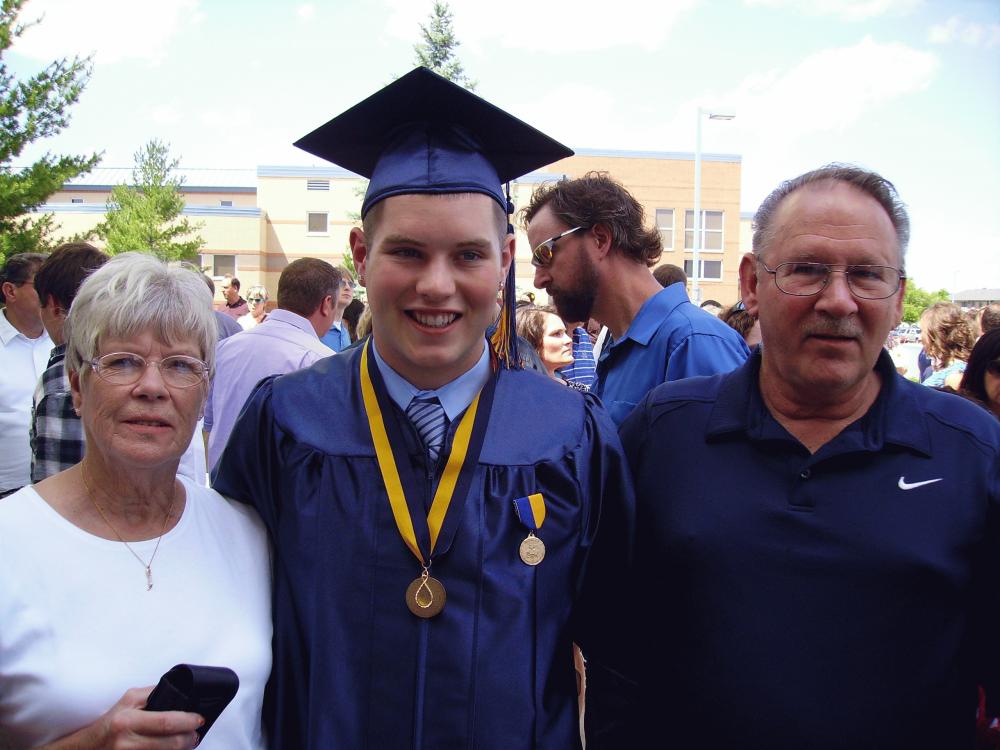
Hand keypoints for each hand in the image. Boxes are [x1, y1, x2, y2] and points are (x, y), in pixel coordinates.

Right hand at [40, 687, 203, 749]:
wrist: (85, 748)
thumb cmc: (109, 722)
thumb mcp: (127, 701)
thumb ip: (152, 694)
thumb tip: (179, 690)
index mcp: (126, 721)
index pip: (165, 722)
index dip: (187, 721)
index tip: (199, 720)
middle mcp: (125, 742)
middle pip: (169, 744)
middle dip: (189, 739)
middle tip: (196, 734)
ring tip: (188, 742)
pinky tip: (172, 749)